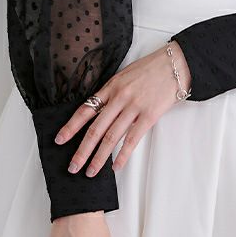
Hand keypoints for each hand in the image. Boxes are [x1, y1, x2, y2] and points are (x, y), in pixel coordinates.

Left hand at [54, 41, 191, 177]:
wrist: (176, 64)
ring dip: (99, 158)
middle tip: (73, 166)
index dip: (71, 126)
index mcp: (111, 86)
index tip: (60, 139)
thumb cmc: (152, 68)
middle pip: (95, 128)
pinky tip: (116, 166)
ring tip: (91, 171)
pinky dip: (122, 155)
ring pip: (111, 137)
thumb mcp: (126, 74)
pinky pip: (132, 139)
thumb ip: (113, 91)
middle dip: (82, 150)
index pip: (85, 109)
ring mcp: (134, 107)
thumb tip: (101, 110)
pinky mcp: (149, 115)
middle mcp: (119, 97)